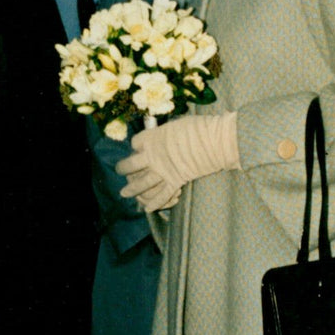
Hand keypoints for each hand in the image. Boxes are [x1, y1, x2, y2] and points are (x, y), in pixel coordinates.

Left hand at [117, 112, 238, 211]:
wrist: (214, 140)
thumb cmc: (198, 127)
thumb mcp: (176, 125)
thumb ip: (167, 133)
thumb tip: (167, 134)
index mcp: (152, 138)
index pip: (135, 143)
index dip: (136, 146)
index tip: (138, 147)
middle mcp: (153, 156)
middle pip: (131, 164)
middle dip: (123, 168)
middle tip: (119, 170)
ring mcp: (163, 170)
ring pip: (141, 183)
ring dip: (132, 189)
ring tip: (124, 193)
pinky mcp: (175, 181)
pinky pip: (162, 195)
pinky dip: (155, 203)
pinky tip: (148, 209)